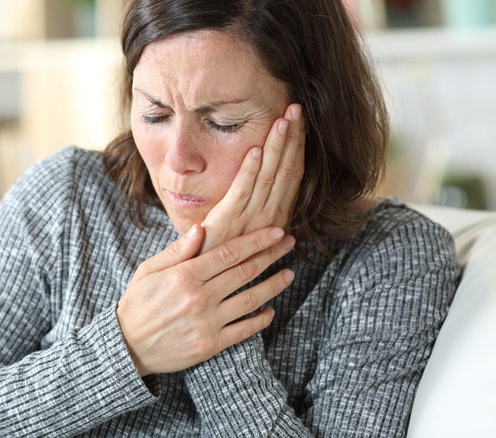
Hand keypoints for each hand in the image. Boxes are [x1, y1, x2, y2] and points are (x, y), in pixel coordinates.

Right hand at [116, 225, 295, 376]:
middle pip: (244, 271)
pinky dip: (261, 320)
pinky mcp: (211, 344)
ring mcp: (207, 322)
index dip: (256, 240)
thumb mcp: (149, 270)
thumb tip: (201, 228)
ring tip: (289, 274)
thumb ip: (176, 250)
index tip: (275, 231)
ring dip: (273, 285)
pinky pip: (244, 330)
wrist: (128, 347)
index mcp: (184, 275)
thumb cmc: (138, 303)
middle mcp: (199, 297)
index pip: (229, 252)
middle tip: (289, 244)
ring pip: (250, 299)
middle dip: (271, 255)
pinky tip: (270, 310)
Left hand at [199, 104, 304, 253]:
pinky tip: (255, 149)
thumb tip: (280, 214)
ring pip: (268, 177)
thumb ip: (260, 215)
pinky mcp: (227, 221)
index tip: (301, 121)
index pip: (292, 175)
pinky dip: (248, 170)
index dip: (297, 147)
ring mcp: (249, 219)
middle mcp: (269, 217)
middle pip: (285, 170)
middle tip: (297, 108)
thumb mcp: (247, 232)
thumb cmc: (222, 254)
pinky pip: (241, 191)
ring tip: (283, 120)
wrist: (204, 281)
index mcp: (275, 217)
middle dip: (292, 138)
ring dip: (276, 147)